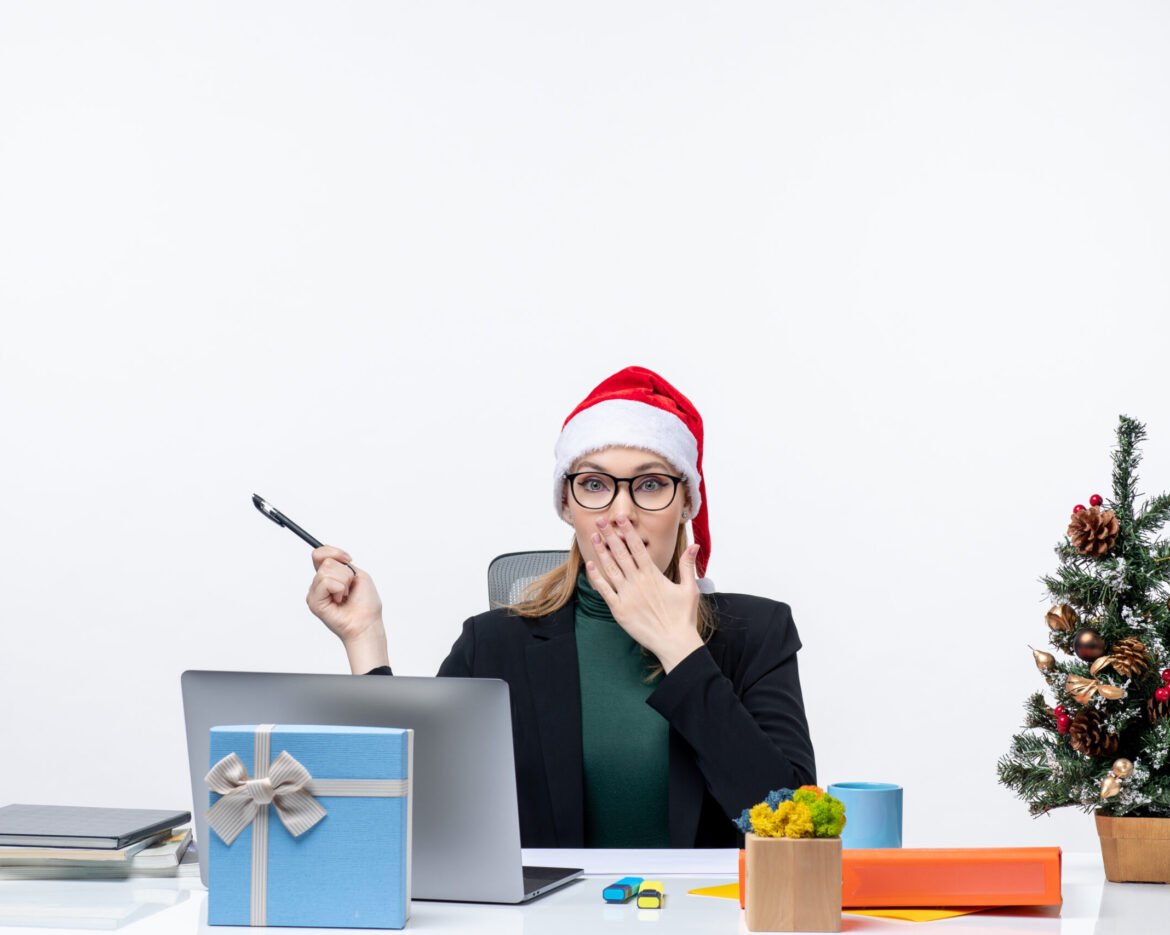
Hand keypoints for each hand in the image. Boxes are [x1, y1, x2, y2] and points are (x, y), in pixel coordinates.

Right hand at [307, 545, 387, 672]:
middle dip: (345, 572)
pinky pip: (325, 582)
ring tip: (345, 595)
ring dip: (343, 582)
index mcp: (329, 576)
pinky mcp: (313, 602)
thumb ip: (341, 562)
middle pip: (325, 560)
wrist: (367, 622)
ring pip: (326, 571)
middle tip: (349, 588)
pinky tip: (339, 600)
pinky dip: (339, 588)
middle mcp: (319, 584)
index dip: (333, 551)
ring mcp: (315, 593)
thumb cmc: (365, 603)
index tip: (348, 559)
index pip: (319, 554)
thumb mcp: (358, 574)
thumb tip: (328, 552)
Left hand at [583, 516, 703, 673]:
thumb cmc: (683, 617)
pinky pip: (604, 590)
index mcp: (653, 575)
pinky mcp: (619, 610)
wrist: (674, 642)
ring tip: (593, 537)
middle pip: (621, 553)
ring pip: (610, 568)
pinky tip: (590, 566)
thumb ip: (688, 565)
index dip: (628, 531)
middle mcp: (638, 582)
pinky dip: (596, 577)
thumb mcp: (690, 588)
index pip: (638, 547)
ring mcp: (627, 595)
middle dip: (610, 535)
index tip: (620, 519)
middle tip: (600, 521)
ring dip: (601, 552)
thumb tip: (693, 546)